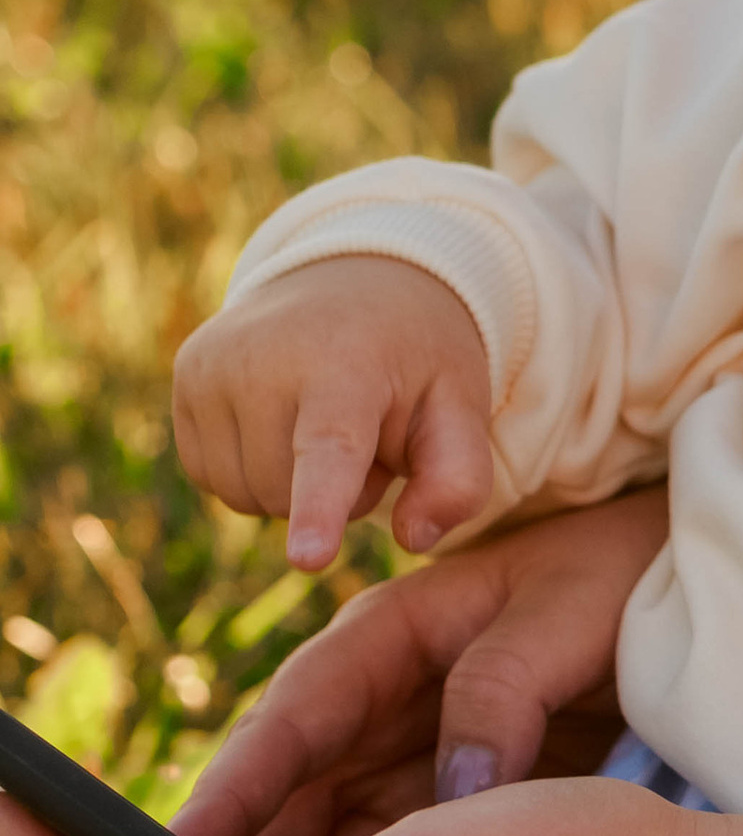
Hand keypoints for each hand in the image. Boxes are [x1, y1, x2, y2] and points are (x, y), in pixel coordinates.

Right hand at [173, 254, 493, 566]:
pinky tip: (282, 421)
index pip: (329, 450)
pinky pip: (210, 476)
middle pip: (286, 496)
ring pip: (244, 495)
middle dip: (335, 492)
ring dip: (289, 484)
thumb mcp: (462, 406)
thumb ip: (458, 479)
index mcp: (346, 363)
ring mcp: (213, 364)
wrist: (355, 275)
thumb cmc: (414, 357)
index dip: (319, 510)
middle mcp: (264, 357)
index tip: (307, 559)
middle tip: (367, 431)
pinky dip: (252, 468)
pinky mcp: (187, 374)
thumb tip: (413, 540)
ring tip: (325, 422)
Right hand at [174, 487, 668, 835]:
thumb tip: (458, 790)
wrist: (685, 589)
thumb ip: (502, 692)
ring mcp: (408, 756)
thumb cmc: (615, 577)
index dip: (229, 794)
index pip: (288, 724)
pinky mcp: (450, 803)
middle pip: (288, 801)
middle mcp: (378, 705)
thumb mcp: (560, 617)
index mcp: (385, 638)